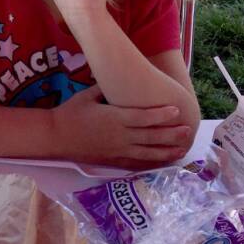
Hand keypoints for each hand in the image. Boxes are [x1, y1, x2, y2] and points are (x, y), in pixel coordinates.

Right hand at [51, 86, 192, 169]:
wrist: (56, 136)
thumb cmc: (71, 113)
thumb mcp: (87, 96)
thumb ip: (105, 90)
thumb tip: (119, 80)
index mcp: (115, 118)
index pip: (144, 117)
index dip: (162, 114)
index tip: (176, 111)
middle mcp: (120, 136)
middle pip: (152, 136)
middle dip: (171, 133)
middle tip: (187, 129)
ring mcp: (118, 151)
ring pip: (148, 152)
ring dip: (167, 150)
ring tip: (182, 148)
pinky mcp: (113, 161)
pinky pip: (137, 163)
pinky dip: (152, 163)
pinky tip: (163, 161)